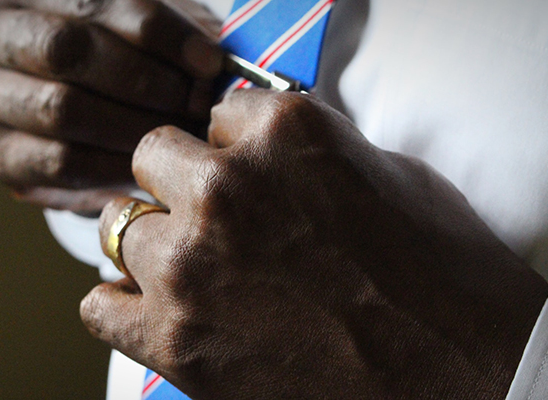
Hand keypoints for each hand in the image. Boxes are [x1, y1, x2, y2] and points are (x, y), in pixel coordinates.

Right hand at [0, 0, 222, 211]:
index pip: (95, 3)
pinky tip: (150, 162)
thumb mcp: (129, 31)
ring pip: (65, 110)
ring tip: (183, 135)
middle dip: (148, 81)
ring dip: (138, 126)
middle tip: (198, 104)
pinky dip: (115, 165)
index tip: (210, 62)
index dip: (161, 34)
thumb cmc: (105, 59)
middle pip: (70, 51)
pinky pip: (63, 163)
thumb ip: (167, 35)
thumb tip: (221, 64)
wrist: (59, 103)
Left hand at [82, 89, 547, 398]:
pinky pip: (99, 305)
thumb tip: (257, 146)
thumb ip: (301, 149)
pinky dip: (121, 305)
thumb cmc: (436, 271)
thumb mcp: (379, 170)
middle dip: (181, 184)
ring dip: (152, 242)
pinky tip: (155, 311)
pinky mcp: (176, 341)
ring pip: (116, 228)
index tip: (247, 173)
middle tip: (214, 218)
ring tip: (193, 268)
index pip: (217, 115)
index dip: (234, 148)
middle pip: (152, 158)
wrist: (460, 369)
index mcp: (280, 134)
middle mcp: (225, 190)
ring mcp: (191, 266)